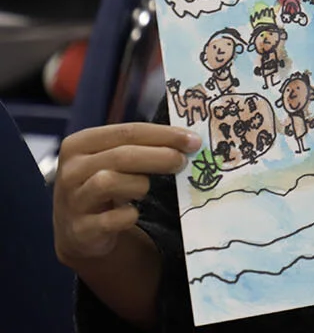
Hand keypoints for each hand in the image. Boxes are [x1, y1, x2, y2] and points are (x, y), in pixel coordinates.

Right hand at [54, 122, 197, 267]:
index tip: (193, 140)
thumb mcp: (114, 160)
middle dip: (160, 156)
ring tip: (146, 188)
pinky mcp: (80, 230)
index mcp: (80, 144)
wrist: (80, 230)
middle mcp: (70, 170)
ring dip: (139, 184)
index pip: (128, 131)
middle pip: (121, 156)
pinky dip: (129, 216)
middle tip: (183, 161)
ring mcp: (71, 201)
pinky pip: (111, 219)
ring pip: (109, 182)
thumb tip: (189, 141)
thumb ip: (142, 146)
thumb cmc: (105, 185)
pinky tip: (133, 214)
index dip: (165, 135)